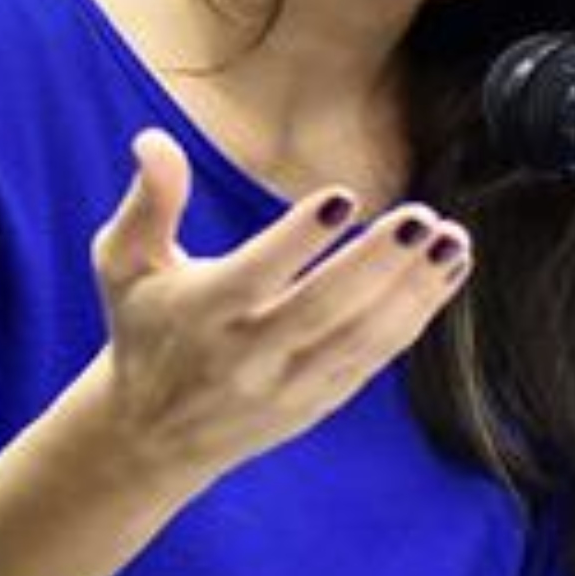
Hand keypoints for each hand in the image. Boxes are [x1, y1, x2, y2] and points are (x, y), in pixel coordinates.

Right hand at [84, 129, 470, 487]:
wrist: (150, 435)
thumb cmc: (143, 328)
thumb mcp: (123, 264)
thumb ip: (147, 202)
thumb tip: (154, 140)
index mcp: (200, 313)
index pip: (255, 275)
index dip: (299, 239)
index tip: (344, 198)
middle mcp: (246, 355)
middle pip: (322, 309)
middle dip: (376, 263)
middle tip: (420, 218)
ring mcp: (287, 384)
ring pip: (359, 337)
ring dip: (411, 290)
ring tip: (450, 240)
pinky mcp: (316, 402)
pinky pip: (372, 358)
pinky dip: (413, 316)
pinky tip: (443, 274)